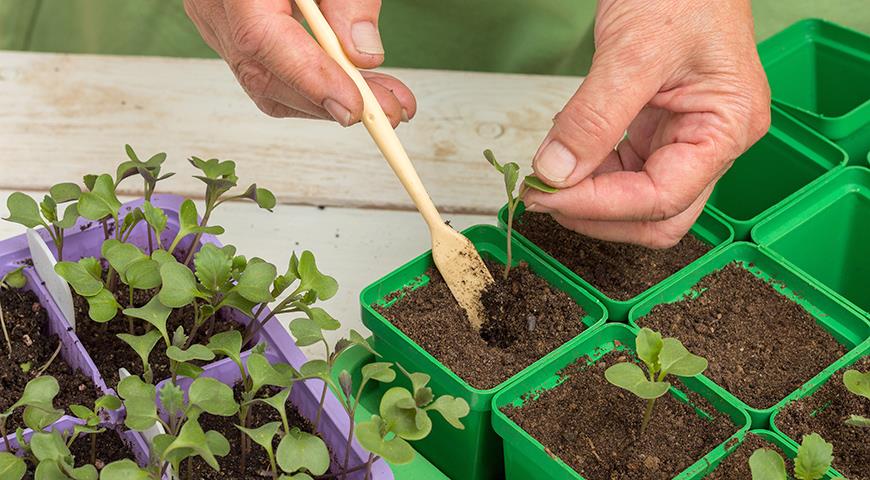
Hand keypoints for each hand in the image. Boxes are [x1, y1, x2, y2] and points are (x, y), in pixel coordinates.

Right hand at [184, 0, 415, 125]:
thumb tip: (364, 56)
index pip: (260, 38)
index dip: (309, 78)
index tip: (353, 106)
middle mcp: (214, 3)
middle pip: (263, 73)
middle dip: (331, 100)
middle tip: (389, 110)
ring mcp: (217, 21)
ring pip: (265, 83)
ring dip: (328, 101)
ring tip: (384, 101)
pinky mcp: (230, 32)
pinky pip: (268, 72)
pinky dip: (312, 87)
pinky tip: (355, 88)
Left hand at [524, 0, 769, 247]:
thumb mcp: (632, 51)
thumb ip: (594, 117)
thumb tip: (556, 172)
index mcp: (727, 127)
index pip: (662, 197)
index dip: (600, 206)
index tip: (547, 195)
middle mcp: (713, 140)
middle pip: (657, 215)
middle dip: (597, 214)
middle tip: (543, 196)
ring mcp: (685, 136)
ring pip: (637, 198)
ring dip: (589, 196)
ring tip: (547, 173)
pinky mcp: (658, 127)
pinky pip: (623, 169)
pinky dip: (590, 170)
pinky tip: (566, 150)